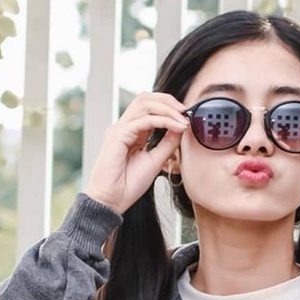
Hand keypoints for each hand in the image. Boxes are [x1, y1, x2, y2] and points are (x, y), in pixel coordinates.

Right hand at [84, 92, 188, 213]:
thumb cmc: (129, 184)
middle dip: (168, 100)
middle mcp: (124, 127)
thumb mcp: (156, 160)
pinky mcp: (118, 135)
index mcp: (132, 132)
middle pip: (145, 99)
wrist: (112, 200)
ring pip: (144, 104)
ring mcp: (120, 129)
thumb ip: (168, 142)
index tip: (187, 116)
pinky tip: (176, 126)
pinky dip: (163, 120)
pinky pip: (144, 120)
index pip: (149, 108)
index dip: (169, 107)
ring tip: (183, 118)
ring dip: (167, 108)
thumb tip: (181, 126)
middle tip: (186, 110)